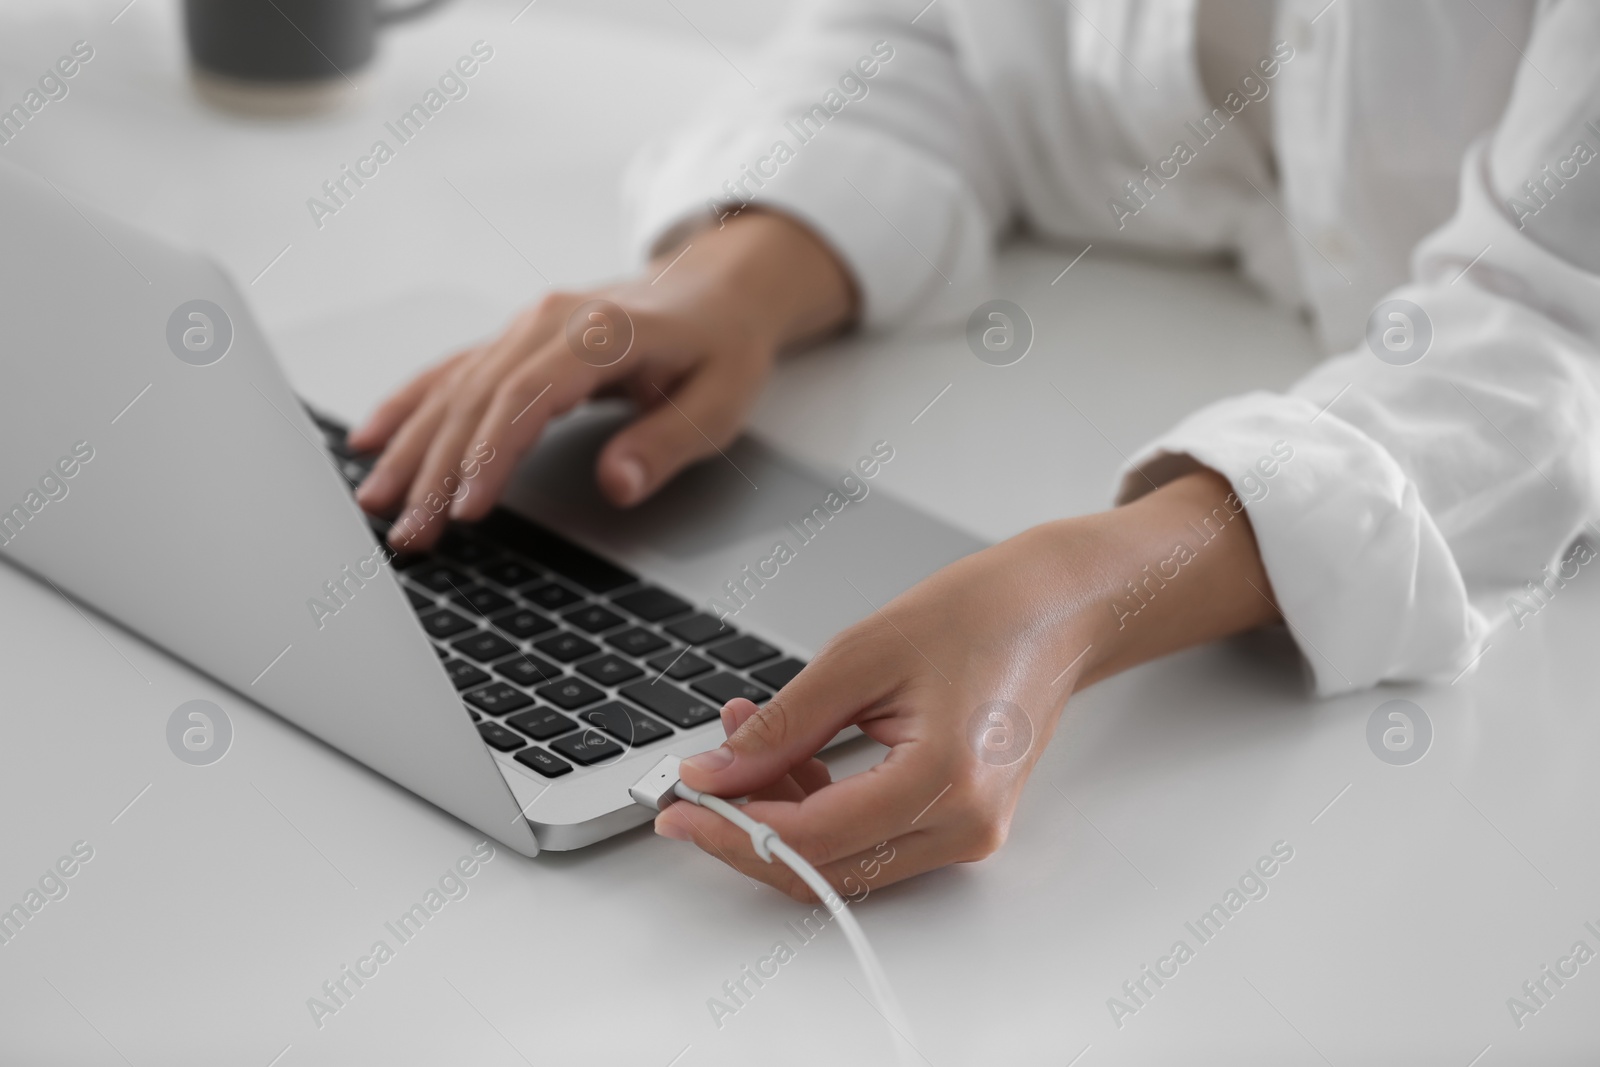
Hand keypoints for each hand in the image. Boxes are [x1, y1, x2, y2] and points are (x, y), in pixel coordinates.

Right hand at [349, 211, 854, 550]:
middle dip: (436, 469)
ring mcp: (525, 327)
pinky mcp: (513, 342)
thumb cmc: (721, 348)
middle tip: (409, 532)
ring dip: (412, 448)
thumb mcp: (719, 403)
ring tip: (377, 504)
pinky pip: (450, 373)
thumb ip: (665, 444)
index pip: (527, 398)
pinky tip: (370, 441)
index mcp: (600, 332)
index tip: (467, 509)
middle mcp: (550, 320)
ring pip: (454, 389)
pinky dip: (408, 406)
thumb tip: (617, 484)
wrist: (717, 291)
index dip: (492, 455)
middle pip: (477, 398)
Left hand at [655, 470, 1279, 899]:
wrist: (1056, 610)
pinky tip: (788, 753)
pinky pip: (869, 840)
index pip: (814, 838)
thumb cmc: (982, 615)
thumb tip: (718, 772)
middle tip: (692, 791)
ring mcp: (967, 833)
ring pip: (842, 861)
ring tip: (740, 741)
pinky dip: (816, 808)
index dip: (735, 825)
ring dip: (779, 814)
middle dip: (746, 832)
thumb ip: (784, 724)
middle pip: (824, 868)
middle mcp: (964, 826)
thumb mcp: (862, 653)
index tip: (681, 803)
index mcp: (946, 782)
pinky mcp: (957, 823)